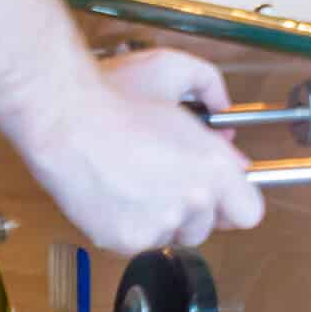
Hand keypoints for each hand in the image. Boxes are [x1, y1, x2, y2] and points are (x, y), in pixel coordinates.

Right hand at [22, 49, 265, 252]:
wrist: (60, 117)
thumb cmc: (113, 93)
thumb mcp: (178, 69)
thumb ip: (212, 88)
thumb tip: (222, 110)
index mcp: (213, 166)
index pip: (250, 212)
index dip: (237, 200)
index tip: (224, 191)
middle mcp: (191, 201)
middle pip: (209, 225)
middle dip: (196, 206)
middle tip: (171, 177)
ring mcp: (156, 225)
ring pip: (172, 235)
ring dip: (164, 218)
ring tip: (139, 181)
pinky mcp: (122, 240)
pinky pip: (138, 242)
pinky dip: (131, 224)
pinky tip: (118, 193)